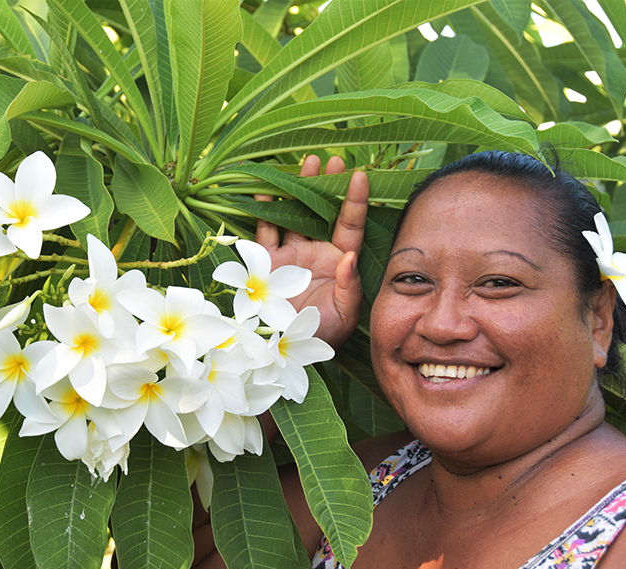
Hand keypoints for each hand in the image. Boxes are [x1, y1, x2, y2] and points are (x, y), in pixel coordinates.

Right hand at [255, 155, 368, 349]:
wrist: (284, 351)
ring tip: (307, 163)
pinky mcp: (265, 260)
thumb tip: (350, 256)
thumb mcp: (343, 314)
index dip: (355, 201)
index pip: (350, 226)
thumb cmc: (320, 335)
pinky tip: (268, 188)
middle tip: (333, 159)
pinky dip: (265, 209)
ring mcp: (290, 254)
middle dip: (328, 186)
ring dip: (300, 189)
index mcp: (338, 262)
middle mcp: (316, 253)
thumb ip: (350, 286)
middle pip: (323, 212)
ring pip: (295, 214)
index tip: (360, 175)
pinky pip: (265, 229)